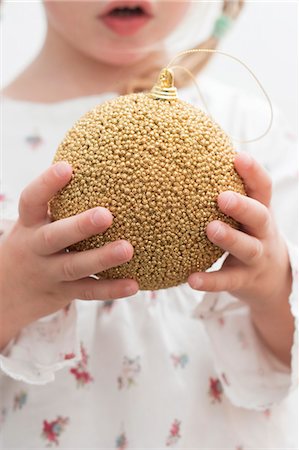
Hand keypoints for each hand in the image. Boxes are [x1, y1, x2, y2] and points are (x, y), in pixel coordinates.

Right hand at [0, 162, 138, 348]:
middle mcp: (35, 248)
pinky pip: (88, 291)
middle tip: (106, 215)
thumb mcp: (35, 223)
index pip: (32, 201)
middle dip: (79, 226)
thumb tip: (98, 166)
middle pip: (54, 237)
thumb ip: (58, 203)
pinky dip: (110, 289)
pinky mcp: (63, 292)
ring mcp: (49, 272)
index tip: (67, 168)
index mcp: (29, 224)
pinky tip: (133, 285)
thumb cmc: (32, 245)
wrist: (5, 293)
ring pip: (74, 266)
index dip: (46, 184)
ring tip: (127, 249)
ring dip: (101, 258)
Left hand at [188, 152, 291, 308]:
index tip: (238, 157)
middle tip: (222, 197)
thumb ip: (230, 195)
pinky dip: (211, 281)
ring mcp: (256, 258)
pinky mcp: (244, 280)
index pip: (262, 188)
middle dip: (242, 206)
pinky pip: (228, 281)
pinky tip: (192, 279)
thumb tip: (194, 164)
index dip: (253, 172)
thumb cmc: (250, 236)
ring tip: (210, 229)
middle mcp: (262, 233)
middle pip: (259, 216)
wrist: (273, 279)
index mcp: (261, 211)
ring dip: (230, 238)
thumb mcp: (247, 216)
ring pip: (247, 247)